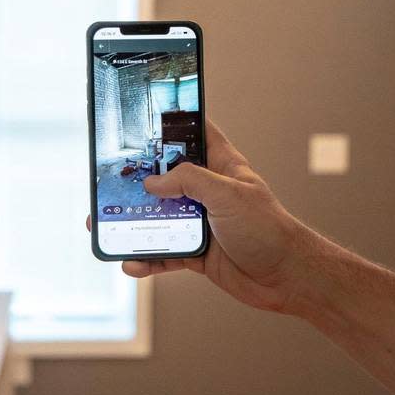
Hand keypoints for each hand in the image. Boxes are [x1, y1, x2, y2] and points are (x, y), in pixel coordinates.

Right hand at [88, 121, 312, 314]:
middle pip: (167, 178)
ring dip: (134, 224)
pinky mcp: (197, 251)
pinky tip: (132, 263)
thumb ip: (190, 181)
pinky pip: (165, 252)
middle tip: (110, 180)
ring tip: (107, 225)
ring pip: (160, 218)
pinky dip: (147, 258)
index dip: (174, 122)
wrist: (287, 278)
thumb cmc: (269, 229)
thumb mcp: (228, 194)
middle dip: (139, 180)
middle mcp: (209, 191)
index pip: (197, 132)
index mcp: (222, 166)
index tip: (145, 117)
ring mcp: (202, 222)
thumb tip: (153, 183)